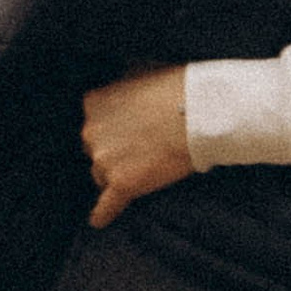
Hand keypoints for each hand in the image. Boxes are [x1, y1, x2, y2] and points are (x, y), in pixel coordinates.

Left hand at [82, 67, 193, 227]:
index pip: (94, 123)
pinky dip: (103, 213)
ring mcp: (105, 160)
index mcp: (94, 103)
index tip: (130, 130)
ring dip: (118, 174)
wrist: (199, 112)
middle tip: (142, 148)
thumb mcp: (140, 70)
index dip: (113, 129)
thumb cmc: (177, 88)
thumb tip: (124, 84)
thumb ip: (122, 84)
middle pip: (95, 151)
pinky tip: (99, 220)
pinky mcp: (122, 184)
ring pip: (102, 175)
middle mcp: (91, 131)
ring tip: (145, 169)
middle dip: (114, 152)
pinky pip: (106, 205)